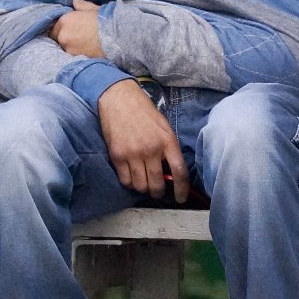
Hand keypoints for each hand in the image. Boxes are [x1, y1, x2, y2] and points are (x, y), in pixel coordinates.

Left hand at [51, 0, 104, 58]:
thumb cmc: (106, 21)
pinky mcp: (77, 58)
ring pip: (66, 48)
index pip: (54, 26)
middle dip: (65, 38)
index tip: (69, 29)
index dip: (61, 28)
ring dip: (72, 46)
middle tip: (76, 38)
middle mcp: (63, 35)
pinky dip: (78, 53)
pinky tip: (87, 51)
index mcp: (65, 20)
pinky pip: (74, 56)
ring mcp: (69, 48)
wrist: (118, 36)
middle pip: (57, 39)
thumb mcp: (94, 9)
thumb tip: (75, 1)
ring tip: (83, 45)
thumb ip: (82, 6)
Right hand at [96, 80, 188, 201]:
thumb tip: (172, 173)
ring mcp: (133, 154)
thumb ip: (169, 149)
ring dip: (143, 188)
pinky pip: (125, 180)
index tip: (181, 198)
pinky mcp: (117, 156)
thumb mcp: (164, 128)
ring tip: (143, 182)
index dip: (182, 189)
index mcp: (168, 142)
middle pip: (157, 184)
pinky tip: (132, 176)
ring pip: (140, 186)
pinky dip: (129, 183)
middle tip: (157, 191)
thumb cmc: (145, 113)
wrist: (120, 100)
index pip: (179, 172)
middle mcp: (151, 150)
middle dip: (158, 192)